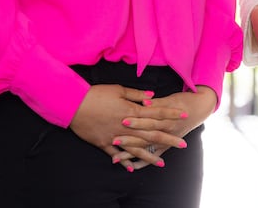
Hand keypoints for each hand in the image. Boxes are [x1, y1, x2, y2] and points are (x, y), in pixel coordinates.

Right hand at [69, 84, 185, 171]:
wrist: (74, 104)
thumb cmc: (97, 94)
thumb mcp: (118, 89)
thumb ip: (136, 95)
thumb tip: (152, 97)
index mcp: (131, 111)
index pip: (156, 113)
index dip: (170, 114)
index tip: (183, 116)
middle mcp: (126, 126)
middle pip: (151, 134)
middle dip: (168, 139)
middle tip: (183, 144)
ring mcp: (115, 136)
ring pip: (136, 148)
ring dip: (150, 155)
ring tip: (162, 162)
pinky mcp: (104, 143)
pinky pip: (116, 155)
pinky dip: (125, 161)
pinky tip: (133, 168)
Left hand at [110, 86, 216, 168]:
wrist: (198, 108)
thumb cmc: (182, 100)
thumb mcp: (171, 99)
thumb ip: (156, 103)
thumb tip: (144, 102)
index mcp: (166, 118)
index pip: (149, 120)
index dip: (136, 121)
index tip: (122, 120)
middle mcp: (166, 132)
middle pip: (145, 136)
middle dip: (129, 139)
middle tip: (114, 141)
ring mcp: (166, 141)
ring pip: (146, 149)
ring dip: (131, 154)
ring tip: (116, 159)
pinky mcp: (165, 146)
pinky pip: (153, 156)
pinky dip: (143, 162)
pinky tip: (131, 167)